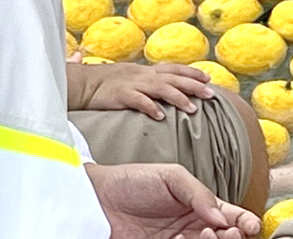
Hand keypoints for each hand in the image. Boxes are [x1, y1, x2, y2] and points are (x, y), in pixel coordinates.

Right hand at [67, 62, 214, 119]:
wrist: (80, 83)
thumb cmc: (105, 85)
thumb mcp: (129, 79)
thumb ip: (146, 84)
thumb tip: (162, 91)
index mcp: (145, 71)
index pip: (172, 69)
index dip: (191, 73)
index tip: (208, 79)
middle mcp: (142, 75)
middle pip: (172, 78)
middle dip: (193, 86)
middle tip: (211, 95)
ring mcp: (131, 84)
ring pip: (160, 88)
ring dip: (178, 98)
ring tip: (193, 109)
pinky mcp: (120, 95)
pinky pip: (138, 101)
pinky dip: (150, 107)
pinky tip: (161, 116)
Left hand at [86, 162, 258, 238]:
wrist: (95, 202)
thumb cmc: (132, 182)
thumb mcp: (171, 177)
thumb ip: (199, 193)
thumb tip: (223, 218)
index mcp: (204, 209)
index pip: (236, 219)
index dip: (248, 224)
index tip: (249, 225)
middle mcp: (199, 233)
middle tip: (226, 234)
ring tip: (203, 237)